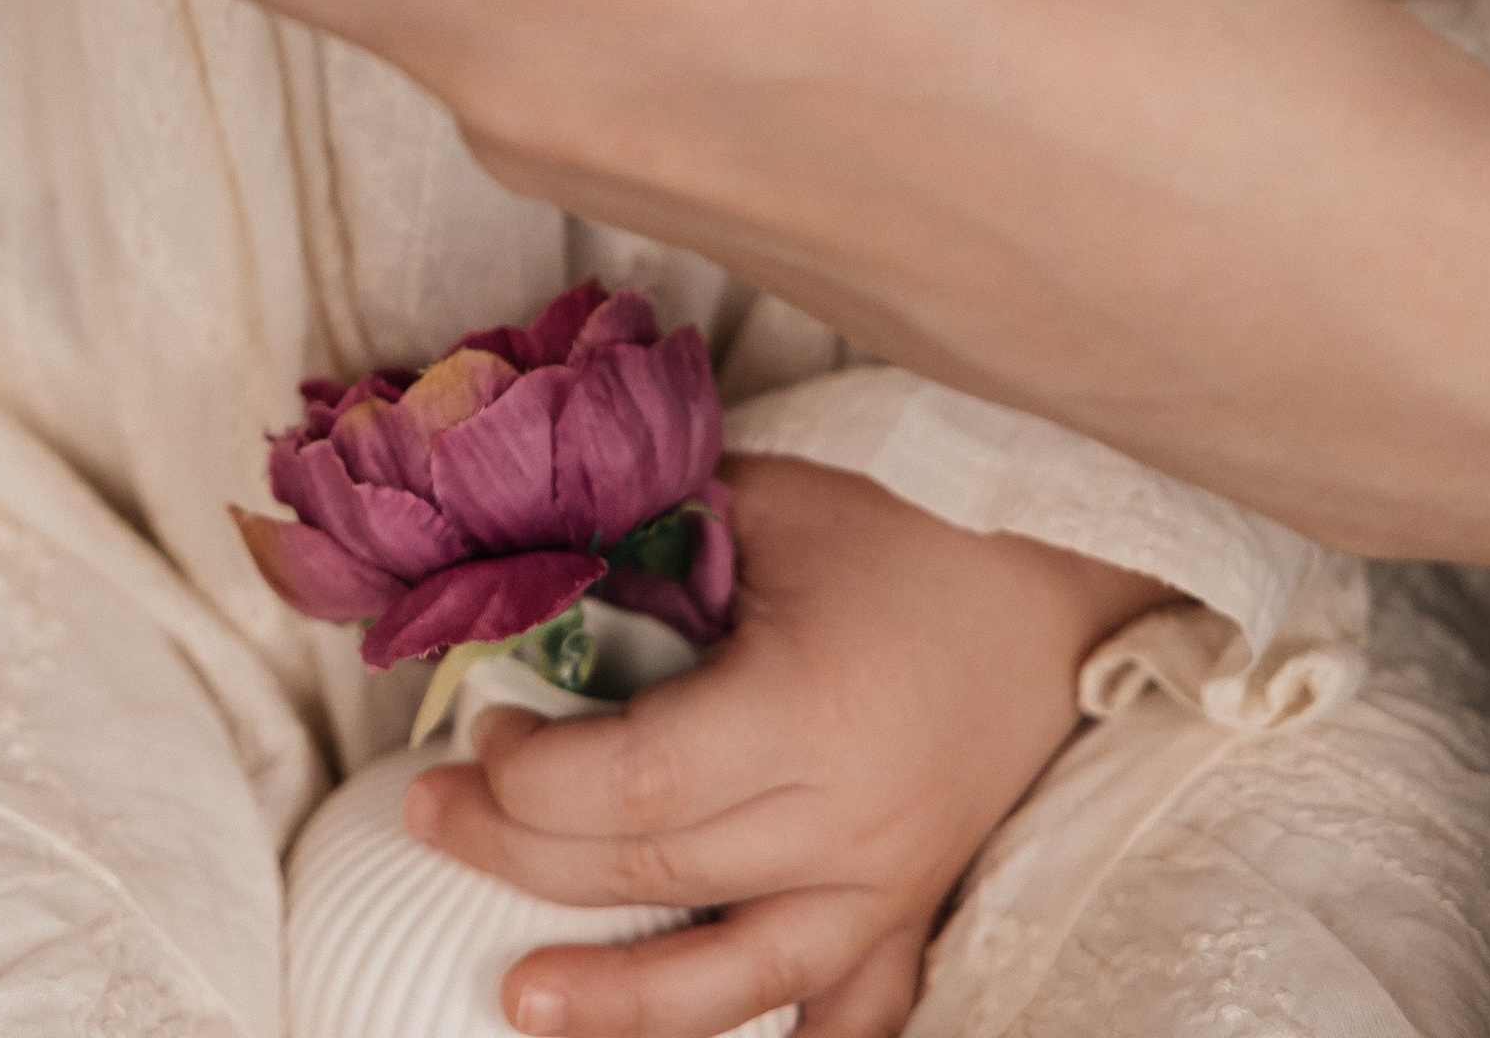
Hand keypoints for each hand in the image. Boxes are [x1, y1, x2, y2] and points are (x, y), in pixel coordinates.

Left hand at [405, 458, 1165, 1037]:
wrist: (1055, 590)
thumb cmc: (904, 529)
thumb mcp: (770, 502)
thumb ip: (653, 540)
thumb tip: (527, 568)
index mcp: (806, 710)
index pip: (636, 786)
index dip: (533, 774)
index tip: (477, 724)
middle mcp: (847, 821)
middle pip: (655, 875)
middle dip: (521, 853)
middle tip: (433, 814)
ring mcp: (885, 886)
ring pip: (735, 977)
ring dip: (618, 1001)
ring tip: (516, 1000)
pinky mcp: (911, 915)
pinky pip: (849, 1014)